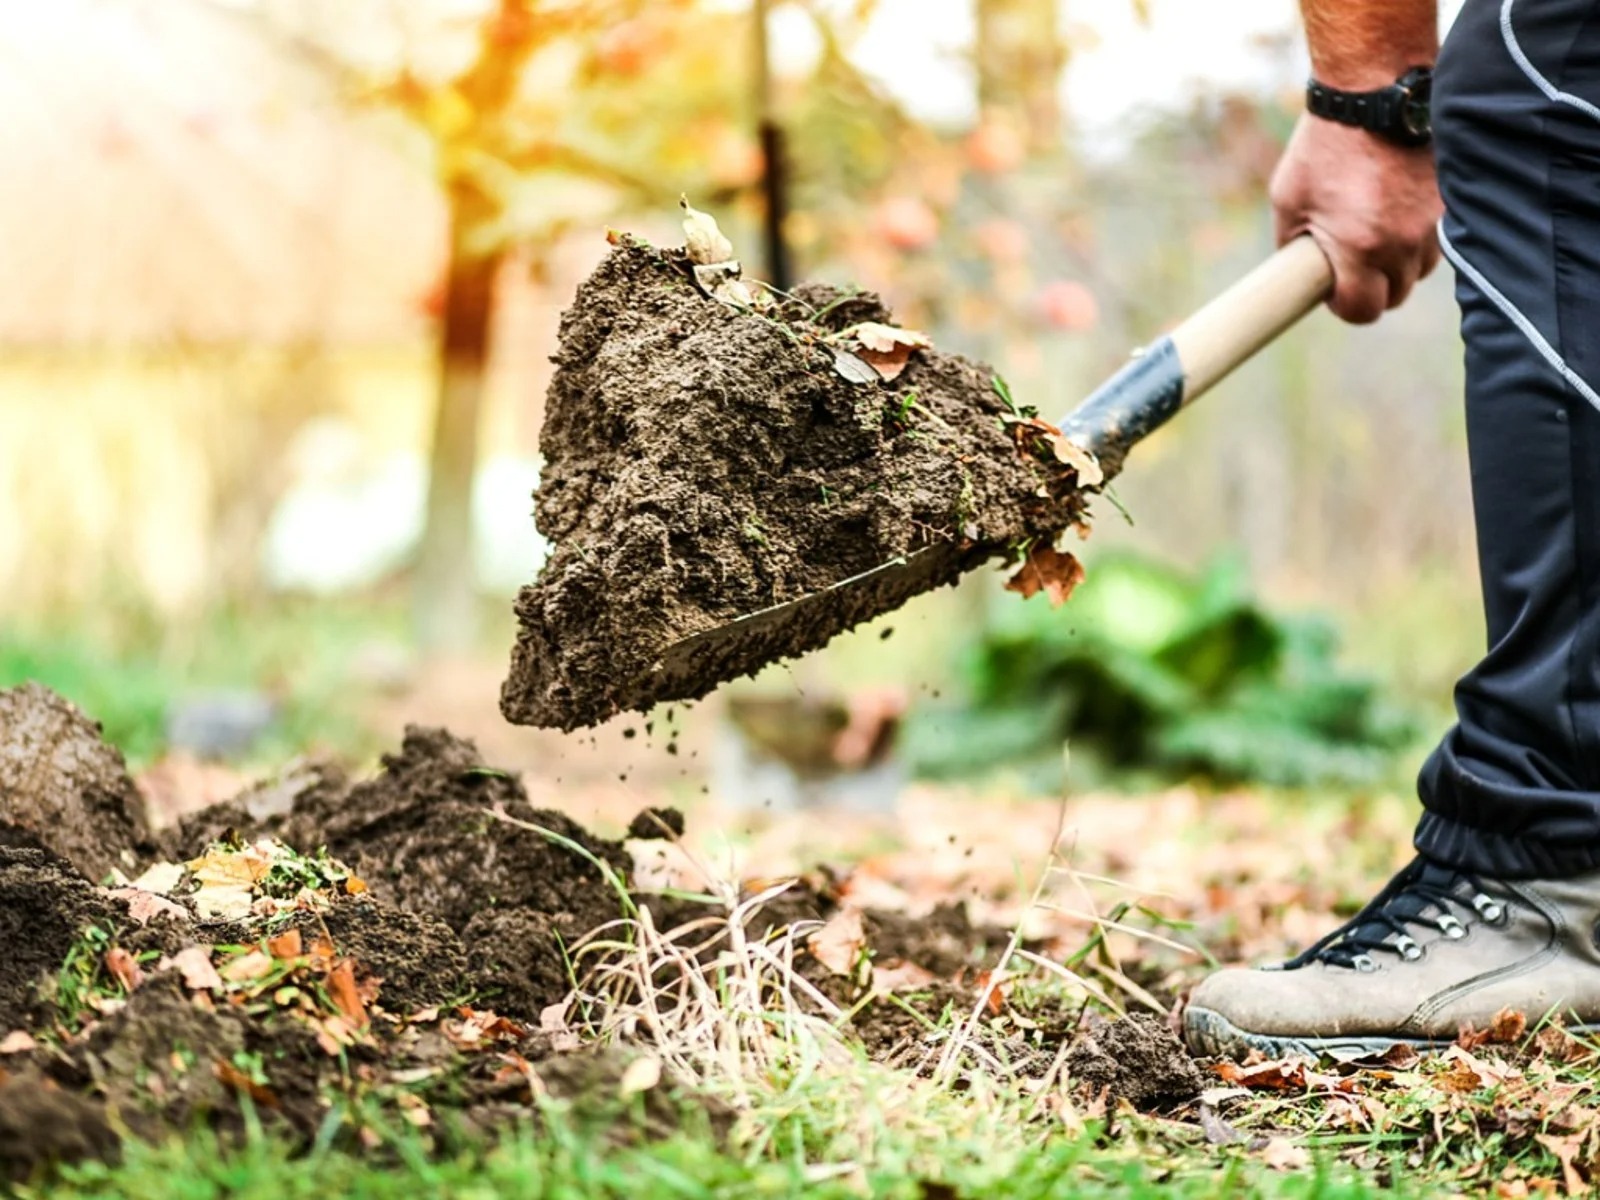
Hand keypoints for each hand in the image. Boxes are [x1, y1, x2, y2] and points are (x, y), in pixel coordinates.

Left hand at [1270, 113, 1442, 323]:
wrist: (1375, 91)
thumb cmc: (1324, 146)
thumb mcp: (1288, 200)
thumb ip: (1292, 245)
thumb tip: (1299, 276)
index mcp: (1360, 247)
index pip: (1363, 310)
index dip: (1345, 306)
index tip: (1335, 291)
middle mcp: (1403, 241)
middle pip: (1395, 295)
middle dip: (1372, 287)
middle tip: (1352, 264)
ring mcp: (1433, 221)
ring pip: (1420, 270)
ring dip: (1399, 263)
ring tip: (1375, 233)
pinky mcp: (1451, 200)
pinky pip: (1438, 239)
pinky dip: (1419, 237)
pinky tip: (1398, 214)